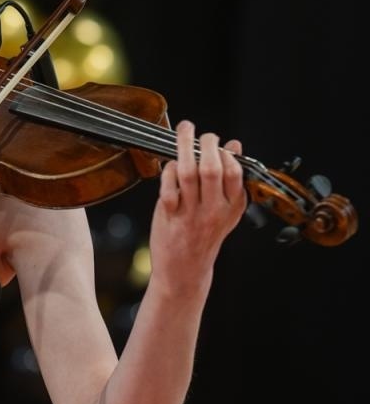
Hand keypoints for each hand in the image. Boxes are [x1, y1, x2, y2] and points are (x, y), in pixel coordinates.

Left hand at [149, 120, 245, 293]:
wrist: (185, 270)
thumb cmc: (204, 236)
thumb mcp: (225, 211)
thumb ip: (229, 180)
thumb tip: (234, 147)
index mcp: (232, 207)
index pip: (235, 173)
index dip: (227, 154)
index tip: (221, 143)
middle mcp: (214, 210)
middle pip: (211, 169)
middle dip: (206, 145)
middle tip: (202, 134)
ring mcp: (191, 213)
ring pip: (188, 173)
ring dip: (184, 148)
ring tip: (184, 133)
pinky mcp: (170, 216)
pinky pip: (168, 187)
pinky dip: (168, 171)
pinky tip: (169, 166)